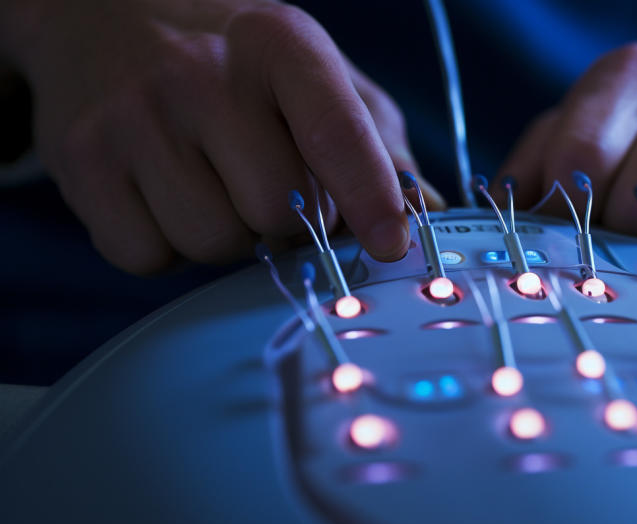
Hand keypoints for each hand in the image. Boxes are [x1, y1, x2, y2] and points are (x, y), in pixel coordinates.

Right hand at [0, 0, 441, 273]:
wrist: (102, 13)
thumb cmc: (233, 60)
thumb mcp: (313, 73)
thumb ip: (375, 140)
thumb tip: (426, 208)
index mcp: (279, 44)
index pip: (337, 135)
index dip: (372, 201)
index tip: (392, 246)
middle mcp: (202, 73)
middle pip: (278, 211)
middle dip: (288, 221)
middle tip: (268, 187)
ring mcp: (133, 116)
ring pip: (214, 242)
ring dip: (226, 235)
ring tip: (212, 182)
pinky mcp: (81, 162)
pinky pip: (147, 257)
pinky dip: (165, 246)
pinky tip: (163, 195)